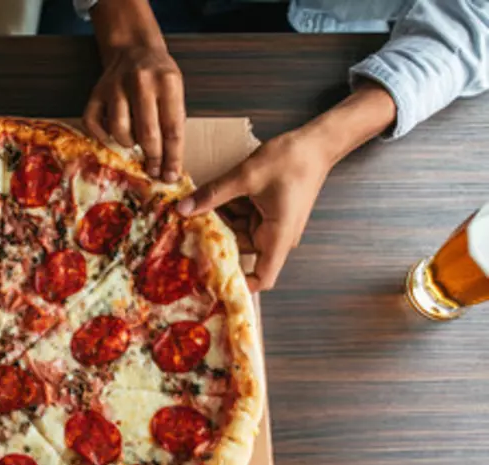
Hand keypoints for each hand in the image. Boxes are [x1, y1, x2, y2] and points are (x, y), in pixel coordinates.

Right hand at [84, 44, 184, 180]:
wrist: (134, 48)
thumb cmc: (158, 76)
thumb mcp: (175, 91)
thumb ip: (173, 121)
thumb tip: (170, 164)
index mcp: (167, 81)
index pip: (172, 129)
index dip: (172, 157)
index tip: (170, 175)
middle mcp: (141, 82)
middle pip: (147, 133)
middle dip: (152, 157)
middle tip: (153, 169)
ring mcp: (115, 86)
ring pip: (119, 131)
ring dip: (128, 144)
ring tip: (134, 143)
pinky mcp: (96, 92)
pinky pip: (93, 124)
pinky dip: (101, 136)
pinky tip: (111, 135)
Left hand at [176, 129, 332, 291]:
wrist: (316, 143)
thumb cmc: (292, 160)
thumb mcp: (246, 176)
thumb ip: (214, 194)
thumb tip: (183, 209)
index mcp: (278, 236)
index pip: (262, 278)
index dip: (239, 284)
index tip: (211, 280)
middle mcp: (276, 236)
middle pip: (240, 251)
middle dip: (216, 240)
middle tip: (188, 229)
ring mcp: (271, 224)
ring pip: (238, 232)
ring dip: (220, 220)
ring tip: (198, 207)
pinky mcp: (267, 213)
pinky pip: (243, 218)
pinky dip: (229, 210)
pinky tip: (213, 198)